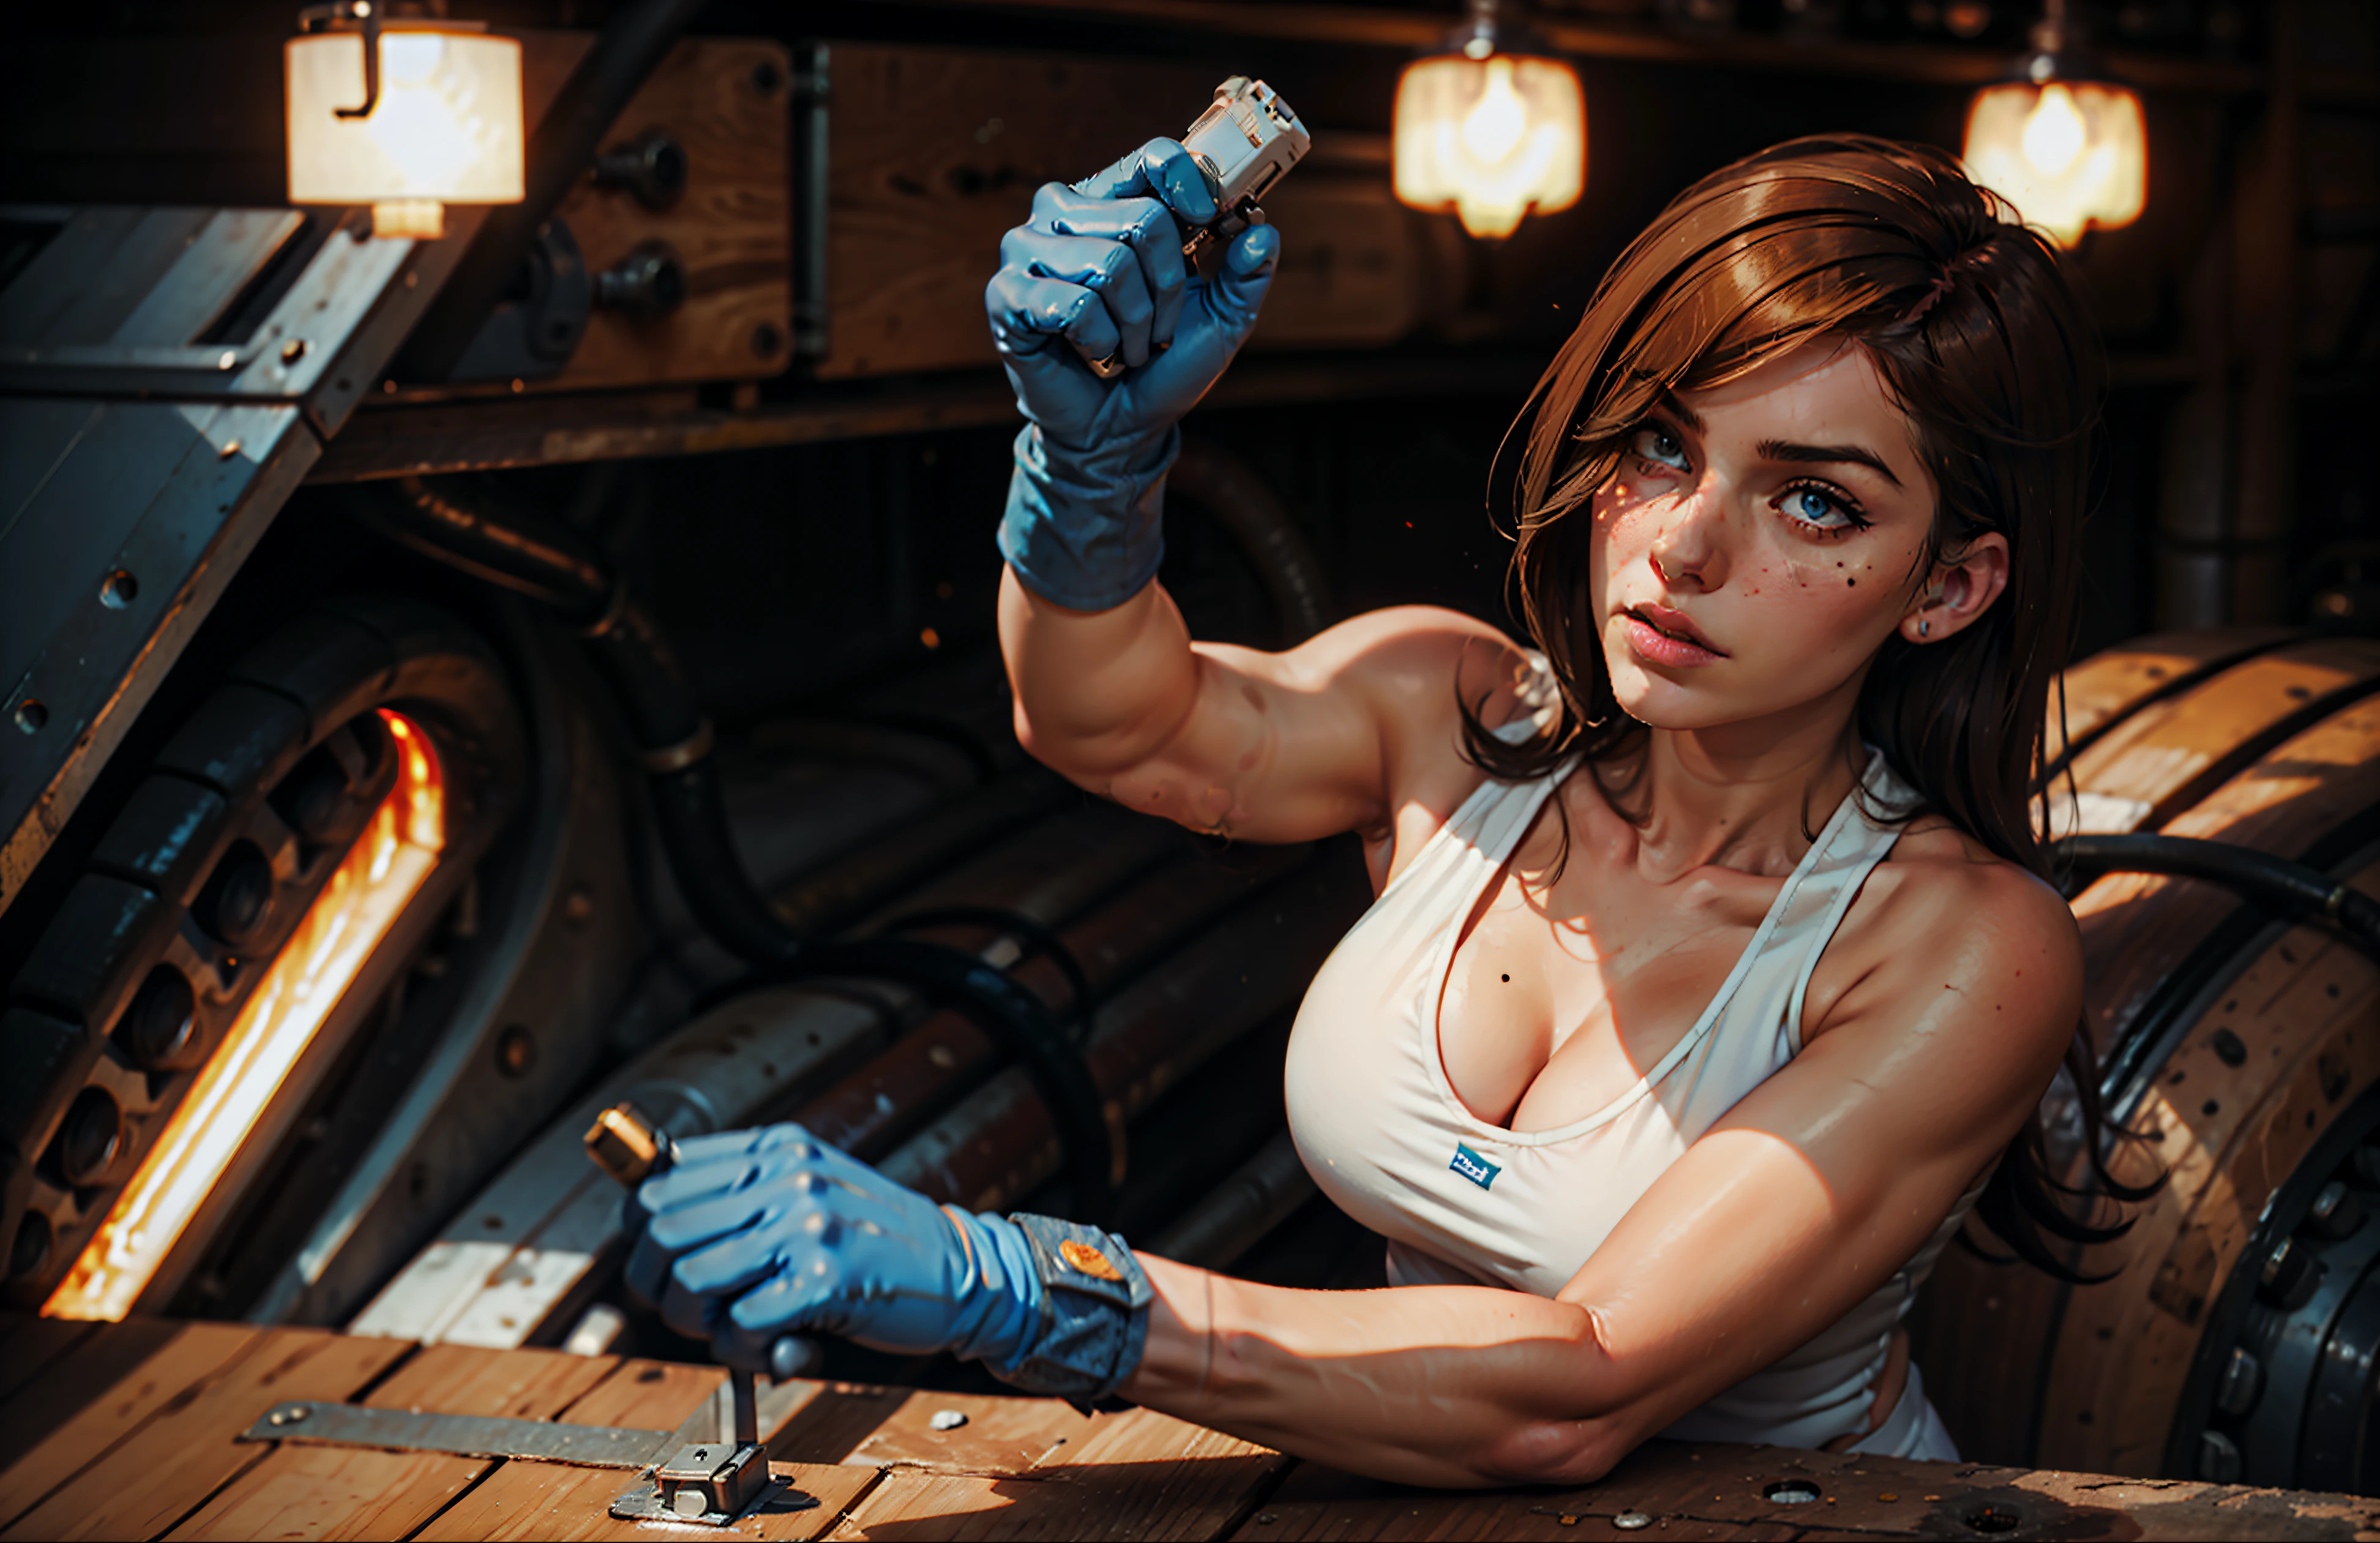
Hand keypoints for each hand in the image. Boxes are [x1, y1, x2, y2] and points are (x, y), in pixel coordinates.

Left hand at [621, 1124, 1041, 1374]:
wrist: (963, 1273)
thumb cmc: (879, 1241)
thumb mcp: (811, 1188)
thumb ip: (745, 1191)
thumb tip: (648, 1212)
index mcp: (779, 1147)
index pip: (659, 1180)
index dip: (640, 1232)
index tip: (660, 1263)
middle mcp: (789, 1175)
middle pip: (659, 1231)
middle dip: (658, 1286)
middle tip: (693, 1309)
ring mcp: (808, 1224)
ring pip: (688, 1281)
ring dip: (697, 1323)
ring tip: (737, 1328)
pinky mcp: (825, 1279)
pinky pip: (738, 1325)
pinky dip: (744, 1351)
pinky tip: (778, 1347)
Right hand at [986, 136, 1281, 453]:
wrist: (1119, 428)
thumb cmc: (1161, 366)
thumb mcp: (1221, 320)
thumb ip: (1247, 274)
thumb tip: (1263, 231)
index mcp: (1112, 201)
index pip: (1151, 158)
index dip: (1187, 183)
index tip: (1207, 220)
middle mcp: (1062, 213)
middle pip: (1141, 220)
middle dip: (1167, 290)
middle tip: (1156, 328)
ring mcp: (1026, 251)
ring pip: (1110, 265)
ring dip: (1134, 323)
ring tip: (1125, 347)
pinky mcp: (1006, 295)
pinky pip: (1073, 305)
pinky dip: (1100, 342)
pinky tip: (1093, 354)